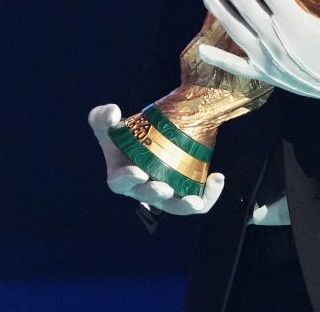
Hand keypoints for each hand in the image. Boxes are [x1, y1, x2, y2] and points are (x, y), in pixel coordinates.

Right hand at [88, 103, 224, 214]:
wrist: (152, 132)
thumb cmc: (124, 133)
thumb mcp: (108, 122)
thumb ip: (102, 117)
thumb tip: (113, 112)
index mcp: (121, 176)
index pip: (120, 183)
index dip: (127, 180)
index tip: (138, 172)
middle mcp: (143, 189)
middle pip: (150, 197)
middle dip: (157, 194)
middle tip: (165, 188)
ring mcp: (166, 193)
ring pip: (176, 206)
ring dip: (185, 206)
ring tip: (196, 202)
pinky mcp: (185, 191)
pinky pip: (198, 200)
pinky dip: (209, 195)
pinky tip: (217, 178)